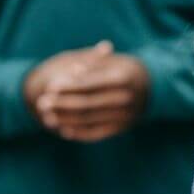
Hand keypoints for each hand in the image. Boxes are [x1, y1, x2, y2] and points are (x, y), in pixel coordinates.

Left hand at [27, 43, 149, 141]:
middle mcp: (126, 98)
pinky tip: (64, 129)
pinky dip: (80, 132)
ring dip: (66, 119)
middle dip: (62, 104)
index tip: (50, 86)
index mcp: (123, 77)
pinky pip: (98, 133)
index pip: (90, 84)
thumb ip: (92, 64)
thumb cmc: (125, 68)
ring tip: (47, 116)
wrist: (152, 86)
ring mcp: (126, 115)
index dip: (69, 86)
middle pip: (87, 103)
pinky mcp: (123, 128)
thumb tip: (71, 71)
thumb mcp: (112, 60)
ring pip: (90, 120)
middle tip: (41, 102)